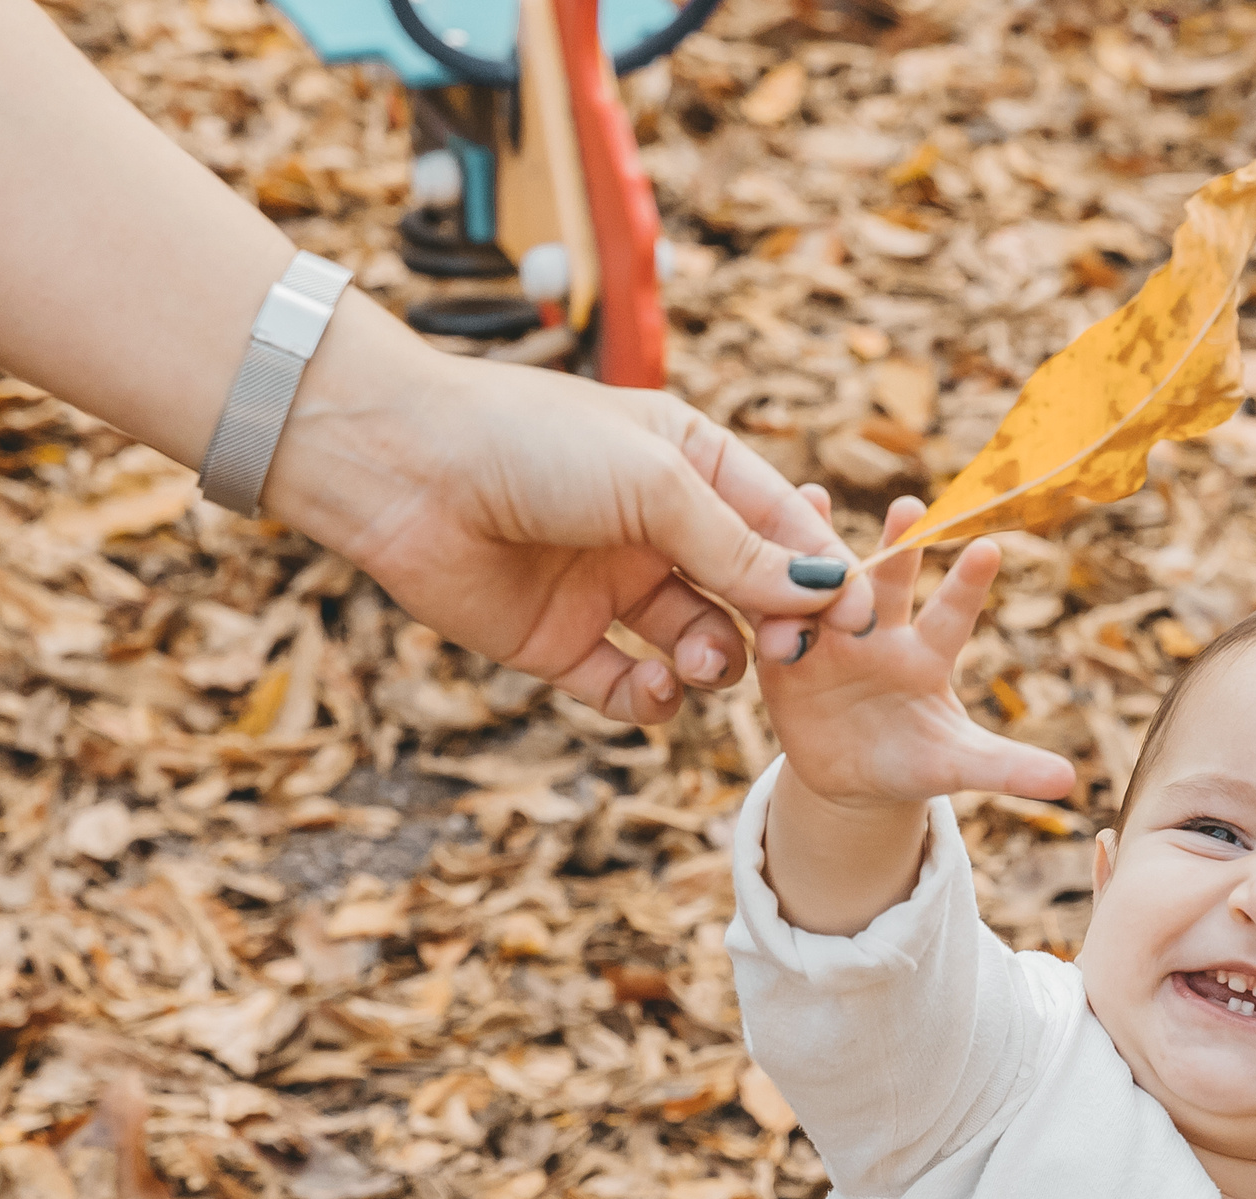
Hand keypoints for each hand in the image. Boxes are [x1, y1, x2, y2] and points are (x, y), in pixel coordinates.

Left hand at [271, 306, 872, 724]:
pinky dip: (650, 699)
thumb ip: (737, 545)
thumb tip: (823, 592)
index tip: (855, 619)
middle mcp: (658, 528)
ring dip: (714, 662)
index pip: (782, 524)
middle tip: (789, 654)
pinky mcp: (560, 643)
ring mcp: (610, 588)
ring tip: (703, 660)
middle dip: (776, 626)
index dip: (820, 572)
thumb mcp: (654, 483)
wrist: (401, 468)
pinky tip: (652, 688)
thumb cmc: (531, 442)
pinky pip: (626, 687)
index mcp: (692, 465)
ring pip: (697, 645)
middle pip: (749, 593)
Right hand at [755, 496, 1075, 935]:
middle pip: (891, 583)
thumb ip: (1006, 768)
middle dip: (899, 545)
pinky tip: (746, 551)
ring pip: (829, 585)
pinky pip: (772, 616)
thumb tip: (1069, 781)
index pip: (952, 614)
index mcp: (928, 655)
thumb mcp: (958, 766)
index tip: (988, 548)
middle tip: (910, 507)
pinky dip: (762, 586)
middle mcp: (880, 633)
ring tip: (814, 494)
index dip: (967, 584)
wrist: (849, 778)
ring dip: (821, 544)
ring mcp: (830, 638)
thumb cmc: (914, 760)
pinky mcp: (784, 655)